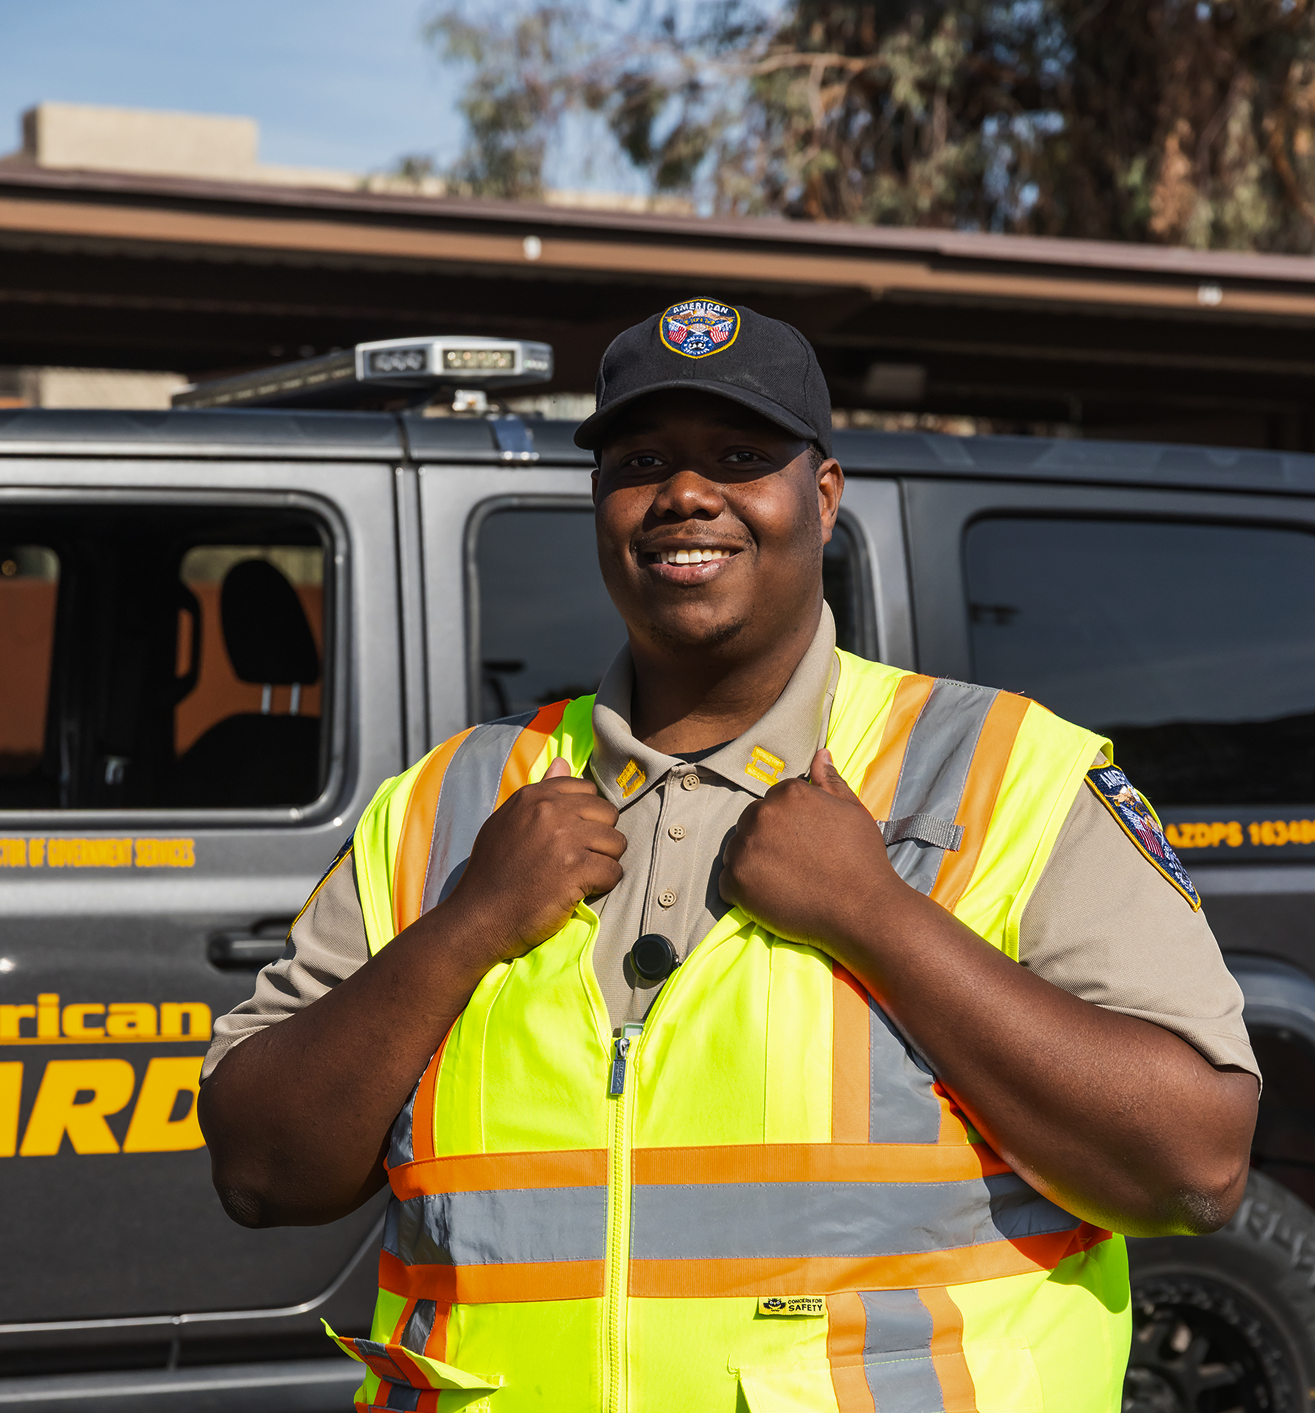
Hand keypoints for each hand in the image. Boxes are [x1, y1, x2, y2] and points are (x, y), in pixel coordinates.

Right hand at [442, 757, 624, 967]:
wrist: (478, 917)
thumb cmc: (492, 872)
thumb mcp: (508, 821)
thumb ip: (540, 792)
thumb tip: (563, 762)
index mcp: (534, 796)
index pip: (586, 790)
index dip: (586, 816)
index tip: (572, 837)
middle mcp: (550, 811)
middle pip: (607, 814)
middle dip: (599, 838)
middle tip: (578, 860)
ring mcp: (564, 839)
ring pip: (617, 842)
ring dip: (603, 862)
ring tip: (579, 877)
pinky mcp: (575, 870)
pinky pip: (614, 871)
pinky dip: (603, 885)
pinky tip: (580, 892)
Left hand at [719, 749, 897, 952]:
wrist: (862, 908)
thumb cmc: (861, 858)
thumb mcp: (852, 811)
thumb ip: (830, 781)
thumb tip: (820, 753)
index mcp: (789, 793)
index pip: (774, 801)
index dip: (789, 824)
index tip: (805, 842)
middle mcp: (762, 814)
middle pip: (751, 822)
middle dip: (766, 839)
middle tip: (793, 863)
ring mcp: (746, 847)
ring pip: (736, 850)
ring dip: (752, 862)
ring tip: (782, 881)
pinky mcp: (736, 881)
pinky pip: (727, 882)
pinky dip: (742, 891)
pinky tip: (769, 897)